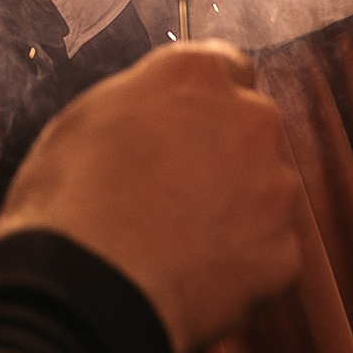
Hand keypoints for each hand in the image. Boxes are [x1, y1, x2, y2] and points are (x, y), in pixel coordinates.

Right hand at [0, 41, 302, 352]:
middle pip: (251, 129)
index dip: (204, 102)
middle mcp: (248, 119)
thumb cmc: (71, 201)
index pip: (227, 66)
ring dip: (236, 208)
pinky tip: (193, 272)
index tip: (188, 125)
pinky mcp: (281, 250)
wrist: (90, 286)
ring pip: (265, 190)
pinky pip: (266, 251)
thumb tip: (151, 115)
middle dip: (223, 154)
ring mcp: (272, 186)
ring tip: (180, 239)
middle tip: (176, 189)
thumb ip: (142, 102)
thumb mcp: (87, 118)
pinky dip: (239, 262)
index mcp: (195, 76)